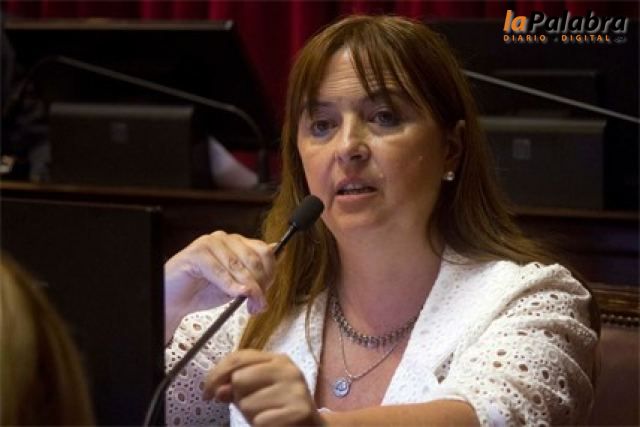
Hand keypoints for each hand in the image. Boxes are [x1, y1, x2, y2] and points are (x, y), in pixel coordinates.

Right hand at [164, 231, 274, 340]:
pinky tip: (234, 294)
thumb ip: (254, 279)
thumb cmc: (203, 291)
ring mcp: (210, 243)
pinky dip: (229, 284)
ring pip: (238, 265)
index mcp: (238, 243)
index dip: (270, 274)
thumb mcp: (236, 287)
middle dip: (260, 285)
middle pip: (254, 259)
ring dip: (248, 288)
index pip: (264, 252)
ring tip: (249, 305)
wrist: (174, 300)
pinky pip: (218, 270)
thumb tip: (274, 268)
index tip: (265, 295)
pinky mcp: (196, 253)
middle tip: (258, 304)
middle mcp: (225, 239)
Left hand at [203, 350, 323, 426]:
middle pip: (239, 379)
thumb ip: (236, 386)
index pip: (237, 358)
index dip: (216, 375)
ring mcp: (294, 389)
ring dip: (251, 415)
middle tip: (253, 406)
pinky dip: (261, 426)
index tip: (206, 394)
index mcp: (276, 359)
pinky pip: (260, 421)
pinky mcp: (298, 410)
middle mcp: (287, 369)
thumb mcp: (255, 392)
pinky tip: (274, 423)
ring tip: (268, 415)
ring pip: (247, 403)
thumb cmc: (278, 407)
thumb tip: (218, 390)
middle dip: (239, 398)